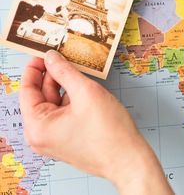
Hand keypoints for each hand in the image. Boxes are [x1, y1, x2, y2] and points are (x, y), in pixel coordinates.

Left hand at [20, 50, 172, 194]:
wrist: (129, 159)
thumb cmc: (109, 132)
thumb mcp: (85, 92)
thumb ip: (64, 71)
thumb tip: (50, 57)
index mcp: (38, 127)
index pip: (27, 89)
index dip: (34, 67)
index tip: (42, 52)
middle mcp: (42, 135)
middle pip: (41, 95)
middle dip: (52, 74)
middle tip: (62, 55)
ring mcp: (55, 137)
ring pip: (54, 102)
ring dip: (63, 84)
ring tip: (75, 68)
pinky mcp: (68, 137)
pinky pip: (63, 111)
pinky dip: (71, 96)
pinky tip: (82, 85)